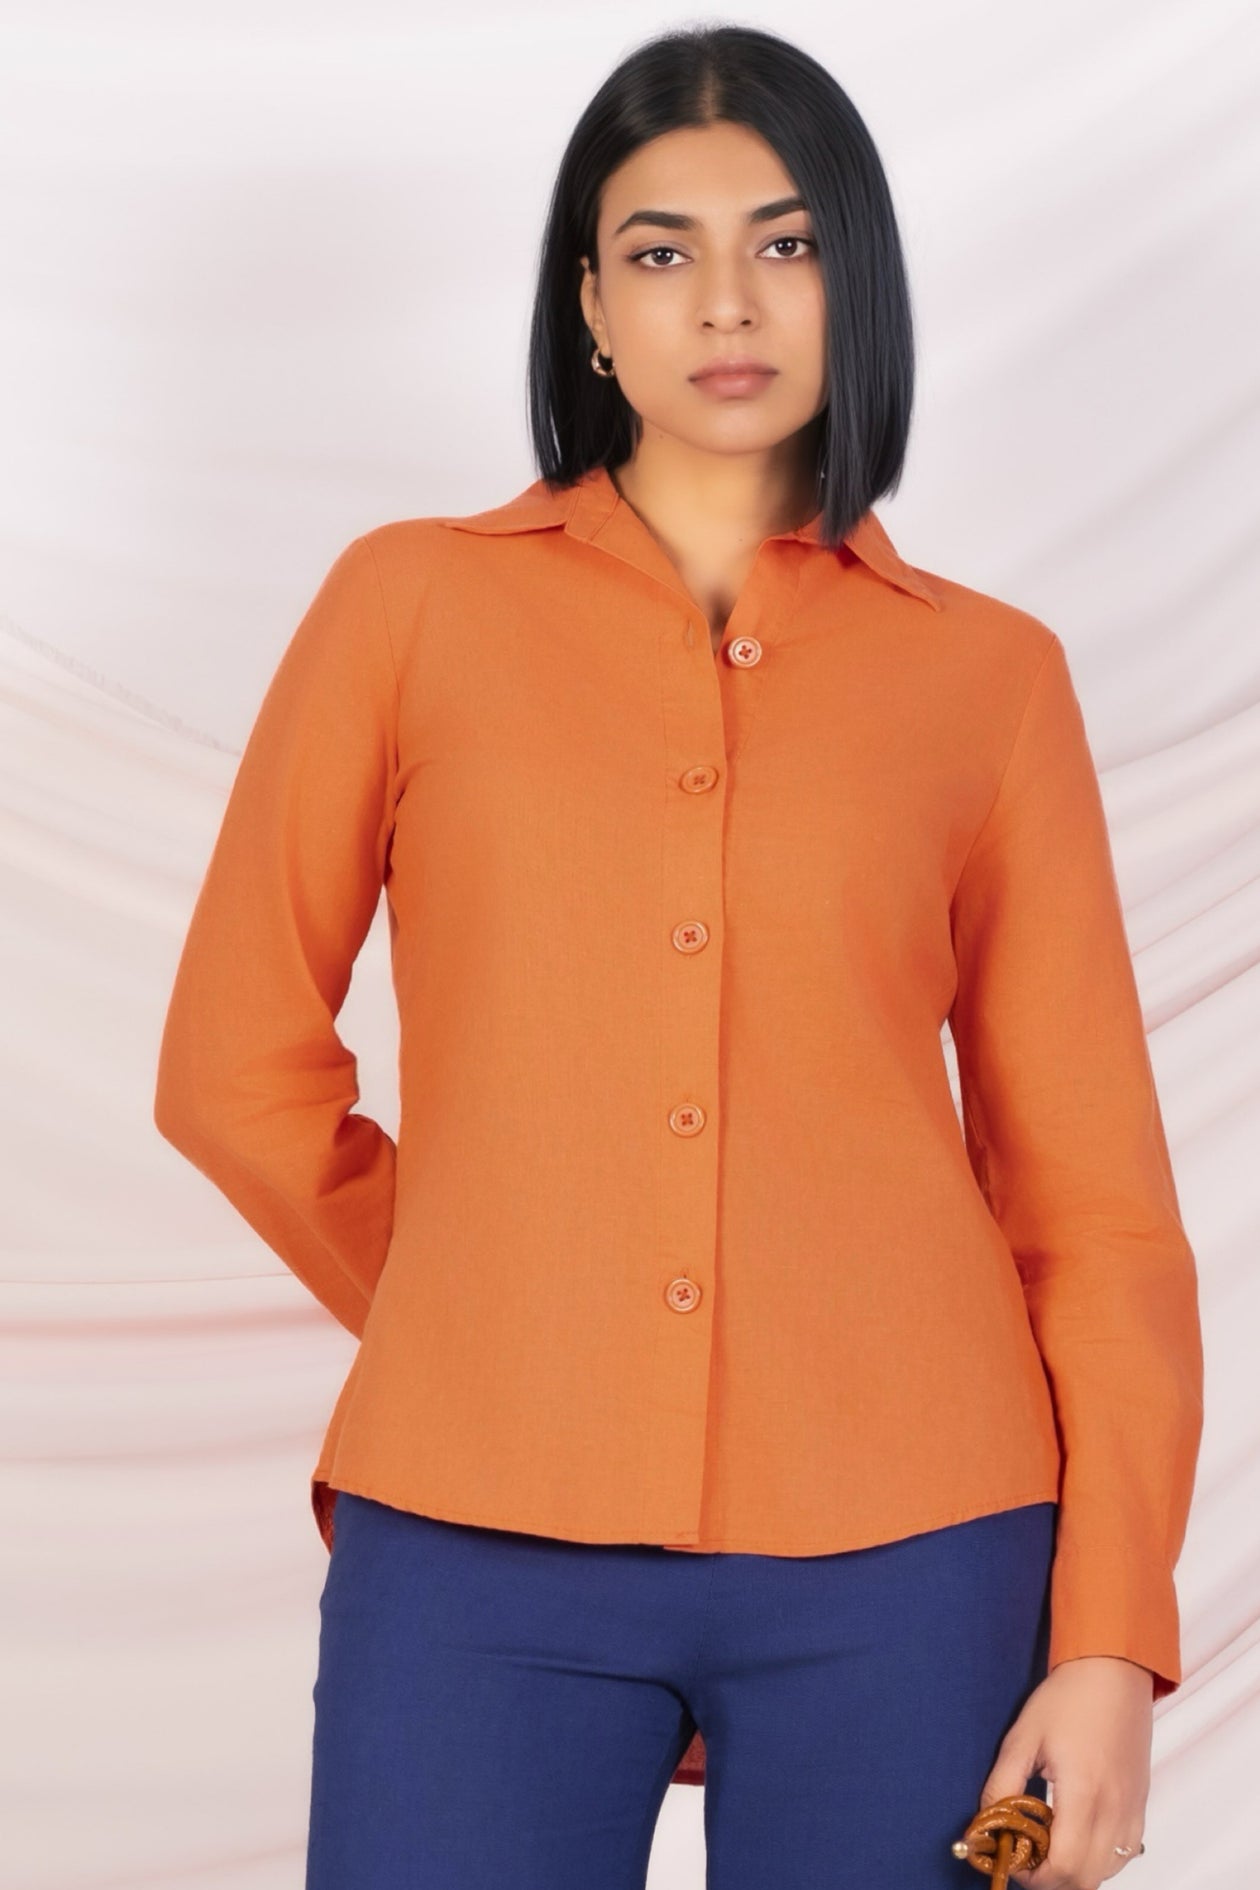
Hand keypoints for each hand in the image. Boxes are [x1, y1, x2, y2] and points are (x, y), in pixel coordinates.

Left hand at [977, 1655, 1152, 1888]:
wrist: (1113, 1670)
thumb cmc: (1067, 1697)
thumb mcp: (1023, 1737)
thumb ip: (1003, 1786)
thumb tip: (984, 1825)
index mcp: (1083, 1792)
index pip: (1063, 1866)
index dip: (1033, 1877)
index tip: (1012, 1860)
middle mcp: (1114, 1808)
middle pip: (1086, 1880)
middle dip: (1051, 1878)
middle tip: (1027, 1855)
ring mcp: (1133, 1809)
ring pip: (1107, 1872)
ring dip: (1076, 1870)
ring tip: (1050, 1842)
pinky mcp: (1141, 1804)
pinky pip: (1124, 1853)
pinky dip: (1099, 1858)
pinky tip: (1077, 1834)